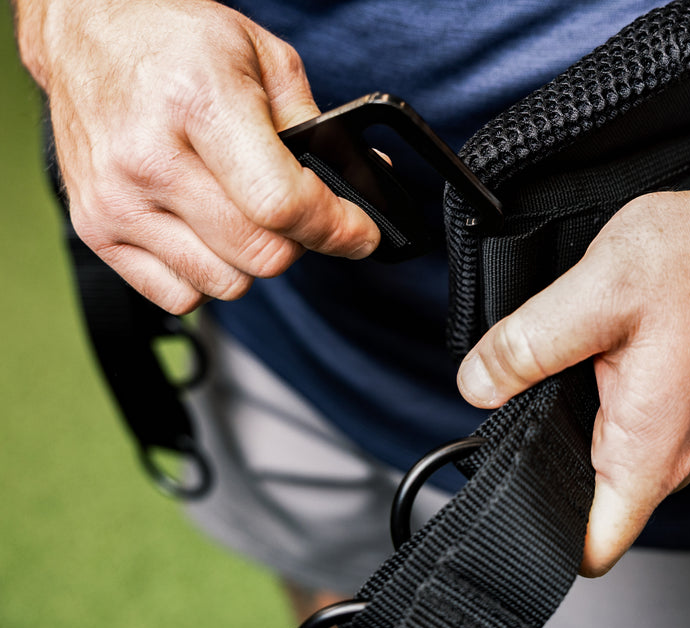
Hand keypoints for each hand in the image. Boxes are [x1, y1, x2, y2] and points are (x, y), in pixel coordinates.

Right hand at [20, 0, 378, 312]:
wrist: (86, 30)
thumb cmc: (176, 41)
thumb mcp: (264, 59)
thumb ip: (314, 127)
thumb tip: (364, 182)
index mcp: (198, 105)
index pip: (281, 204)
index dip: (336, 229)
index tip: (360, 234)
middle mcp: (150, 159)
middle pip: (259, 255)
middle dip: (298, 241)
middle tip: (297, 213)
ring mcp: (116, 201)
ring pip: (225, 284)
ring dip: (250, 260)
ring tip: (242, 213)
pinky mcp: (95, 229)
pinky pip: (180, 295)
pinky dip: (205, 275)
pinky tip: (203, 231)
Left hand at [457, 187, 689, 575]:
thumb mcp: (593, 294)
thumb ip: (526, 347)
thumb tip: (476, 386)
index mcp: (648, 450)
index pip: (592, 548)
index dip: (539, 537)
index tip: (500, 498)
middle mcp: (666, 458)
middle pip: (585, 511)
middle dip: (539, 473)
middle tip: (511, 412)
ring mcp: (671, 439)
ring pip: (596, 470)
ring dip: (561, 436)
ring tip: (542, 383)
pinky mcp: (668, 414)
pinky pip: (613, 438)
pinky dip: (584, 413)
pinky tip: (572, 369)